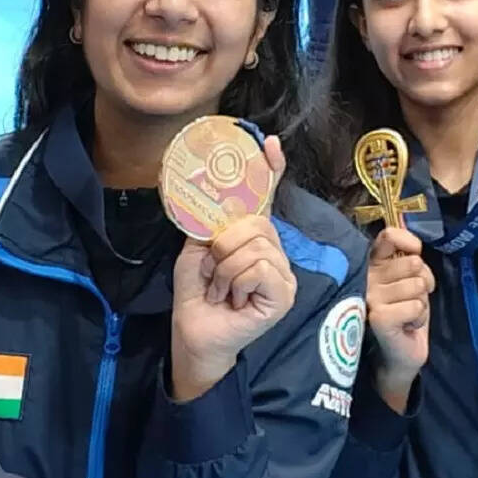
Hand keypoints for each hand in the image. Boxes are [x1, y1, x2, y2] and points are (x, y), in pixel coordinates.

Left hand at [170, 136, 295, 402]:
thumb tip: (212, 194)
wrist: (194, 333)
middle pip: (254, 224)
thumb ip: (210, 225)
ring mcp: (282, 274)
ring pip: (254, 246)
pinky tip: (235, 300)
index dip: (269, 171)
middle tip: (214, 274)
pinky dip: (237, 281)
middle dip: (222, 246)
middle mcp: (273, 253)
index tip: (268, 143)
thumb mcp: (197, 251)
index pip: (265, 200)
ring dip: (225, 270)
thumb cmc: (197, 296)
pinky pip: (259, 267)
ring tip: (222, 291)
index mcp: (253, 239)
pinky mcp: (283, 294)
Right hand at [366, 227, 434, 412]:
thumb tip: (415, 250)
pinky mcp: (378, 317)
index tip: (415, 253)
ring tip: (408, 314)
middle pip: (413, 263)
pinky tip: (407, 326)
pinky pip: (416, 305)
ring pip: (417, 285)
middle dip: (423, 281)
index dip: (408, 242)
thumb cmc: (405, 314)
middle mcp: (366, 278)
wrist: (399, 355)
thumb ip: (409, 260)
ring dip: (421, 302)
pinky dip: (418, 316)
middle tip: (412, 298)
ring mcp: (369, 298)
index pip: (388, 236)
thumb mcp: (410, 280)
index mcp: (372, 265)